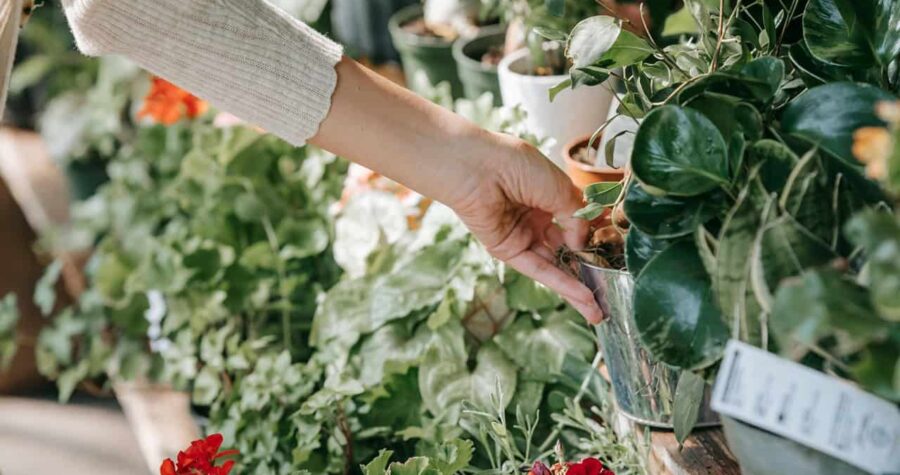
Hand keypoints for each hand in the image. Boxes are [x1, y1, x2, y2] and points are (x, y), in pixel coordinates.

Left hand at [450, 135, 604, 322]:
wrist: (476, 168)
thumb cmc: (516, 166)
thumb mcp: (559, 188)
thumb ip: (576, 218)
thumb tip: (581, 245)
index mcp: (548, 194)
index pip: (577, 220)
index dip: (594, 237)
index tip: (614, 253)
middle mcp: (536, 216)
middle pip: (566, 249)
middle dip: (587, 271)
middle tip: (608, 293)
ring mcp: (522, 235)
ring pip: (554, 265)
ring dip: (576, 288)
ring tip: (599, 309)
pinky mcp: (507, 250)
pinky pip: (538, 269)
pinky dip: (560, 283)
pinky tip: (582, 296)